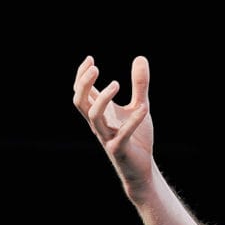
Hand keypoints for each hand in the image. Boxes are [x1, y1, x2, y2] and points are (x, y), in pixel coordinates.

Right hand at [72, 55, 154, 192]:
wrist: (141, 167)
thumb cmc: (137, 136)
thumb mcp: (140, 105)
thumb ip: (140, 84)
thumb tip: (140, 57)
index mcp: (101, 113)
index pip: (82, 93)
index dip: (81, 76)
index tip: (90, 59)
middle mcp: (99, 124)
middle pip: (80, 102)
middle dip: (83, 84)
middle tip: (96, 68)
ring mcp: (107, 136)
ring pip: (94, 116)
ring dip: (103, 98)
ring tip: (117, 83)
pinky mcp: (119, 149)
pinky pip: (121, 135)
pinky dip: (132, 121)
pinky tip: (144, 108)